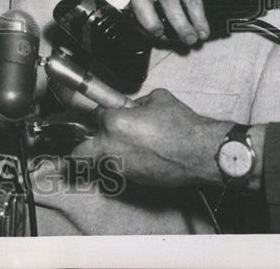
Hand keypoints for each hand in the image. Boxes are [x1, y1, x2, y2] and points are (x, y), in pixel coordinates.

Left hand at [70, 89, 226, 186]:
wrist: (200, 152)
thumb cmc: (181, 126)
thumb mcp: (156, 99)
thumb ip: (135, 103)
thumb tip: (132, 106)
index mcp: (113, 124)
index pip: (96, 114)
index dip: (105, 111)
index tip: (110, 111)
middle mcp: (112, 148)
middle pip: (79, 153)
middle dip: (81, 144)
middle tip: (91, 137)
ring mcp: (122, 168)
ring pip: (100, 163)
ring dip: (107, 153)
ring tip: (125, 145)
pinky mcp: (134, 180)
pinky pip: (120, 170)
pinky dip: (126, 163)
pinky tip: (141, 155)